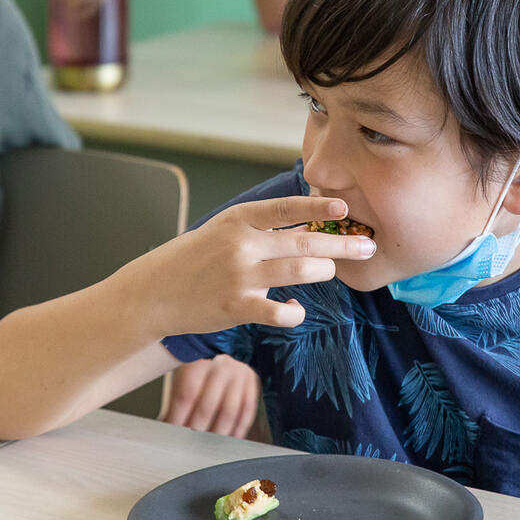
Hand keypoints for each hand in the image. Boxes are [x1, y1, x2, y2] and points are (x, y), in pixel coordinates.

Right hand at [113, 195, 376, 336]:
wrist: (153, 293)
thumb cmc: (193, 258)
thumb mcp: (223, 229)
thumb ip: (260, 226)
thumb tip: (307, 223)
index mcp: (238, 219)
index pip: (286, 208)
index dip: (317, 208)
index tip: (344, 208)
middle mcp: (241, 244)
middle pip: (303, 242)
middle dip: (341, 245)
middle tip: (367, 246)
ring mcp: (240, 276)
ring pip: (299, 271)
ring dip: (323, 272)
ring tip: (330, 271)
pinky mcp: (237, 307)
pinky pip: (280, 311)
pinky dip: (295, 311)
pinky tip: (296, 309)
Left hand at [162, 355, 261, 437]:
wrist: (218, 355)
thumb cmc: (196, 372)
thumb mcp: (182, 379)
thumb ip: (175, 404)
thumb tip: (164, 431)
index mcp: (199, 362)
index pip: (187, 395)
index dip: (179, 418)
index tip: (173, 434)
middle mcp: (221, 366)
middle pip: (208, 406)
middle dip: (197, 431)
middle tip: (190, 444)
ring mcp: (239, 374)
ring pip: (229, 412)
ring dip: (218, 434)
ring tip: (208, 446)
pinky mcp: (252, 383)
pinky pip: (247, 412)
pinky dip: (238, 430)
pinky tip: (229, 439)